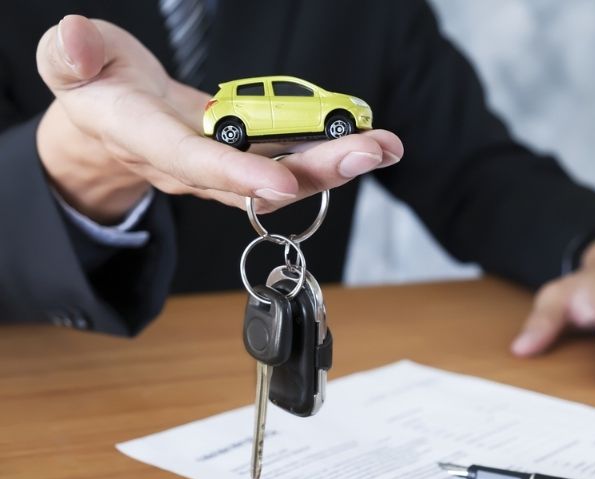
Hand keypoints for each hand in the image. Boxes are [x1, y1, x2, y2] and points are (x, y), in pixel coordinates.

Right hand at [35, 15, 401, 222]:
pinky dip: (325, 154)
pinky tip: (363, 140)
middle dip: (315, 169)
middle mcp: (192, 164)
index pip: (192, 160)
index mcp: (146, 139)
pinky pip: (286, 162)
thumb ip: (70, 54)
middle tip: (369, 151)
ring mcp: (223, 166)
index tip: (281, 182)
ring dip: (334, 164)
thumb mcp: (69, 62)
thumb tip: (75, 38)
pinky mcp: (243, 157)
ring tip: (384, 146)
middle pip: (256, 177)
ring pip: (280, 175)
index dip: (235, 174)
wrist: (110, 125)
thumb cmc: (95, 86)